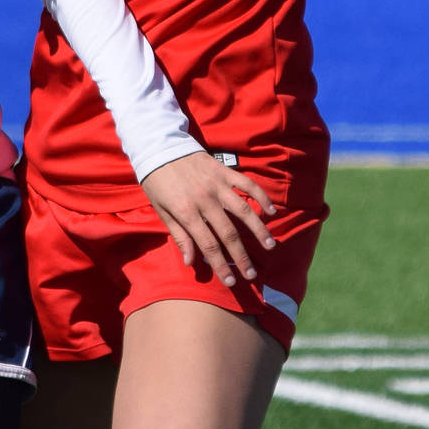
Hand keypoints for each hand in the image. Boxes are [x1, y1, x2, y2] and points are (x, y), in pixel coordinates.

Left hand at [140, 152, 278, 288]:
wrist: (159, 147)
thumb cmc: (157, 183)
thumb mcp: (161, 211)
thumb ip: (179, 236)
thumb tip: (191, 262)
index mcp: (186, 212)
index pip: (208, 244)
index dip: (220, 265)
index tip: (231, 281)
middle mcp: (204, 200)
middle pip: (228, 233)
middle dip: (242, 256)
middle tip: (252, 274)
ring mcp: (217, 184)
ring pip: (244, 210)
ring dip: (258, 229)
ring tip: (270, 246)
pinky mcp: (224, 171)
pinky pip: (247, 185)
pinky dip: (261, 197)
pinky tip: (271, 212)